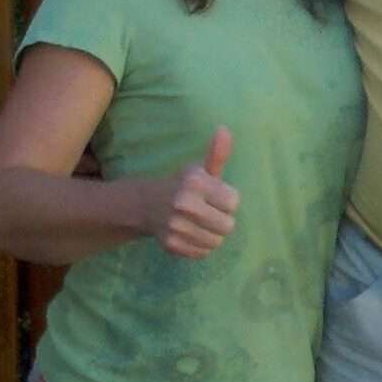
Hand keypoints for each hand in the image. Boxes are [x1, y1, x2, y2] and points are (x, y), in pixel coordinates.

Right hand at [143, 128, 238, 258]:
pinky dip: (201, 246)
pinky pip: (203, 252)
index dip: (228, 200)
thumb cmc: (182, 185)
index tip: (216, 196)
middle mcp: (184, 204)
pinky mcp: (172, 245)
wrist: (147, 205)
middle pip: (228, 225)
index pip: (233, 202)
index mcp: (195, 183)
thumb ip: (217, 154)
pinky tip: (192, 233)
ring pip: (216, 242)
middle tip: (209, 212)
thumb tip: (225, 129)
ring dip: (213, 234)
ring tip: (201, 224)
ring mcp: (176, 227)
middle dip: (223, 219)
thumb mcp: (200, 170)